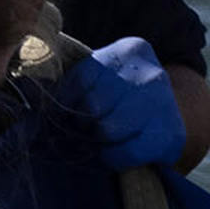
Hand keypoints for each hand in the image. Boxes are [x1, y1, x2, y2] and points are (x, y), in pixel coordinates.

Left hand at [77, 34, 188, 168]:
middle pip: (93, 104)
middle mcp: (150, 73)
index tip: (68, 110)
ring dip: (96, 140)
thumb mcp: (106, 78)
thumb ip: (78, 82)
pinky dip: (113, 157)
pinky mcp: (170, 135)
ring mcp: (163, 103)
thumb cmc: (126, 99)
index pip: (81, 77)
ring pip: (108, 129)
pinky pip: (126, 151)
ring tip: (100, 139)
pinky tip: (114, 151)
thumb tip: (39, 101)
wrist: (170, 121)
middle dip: (82, 122)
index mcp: (130, 51)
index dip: (67, 100)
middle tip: (84, 128)